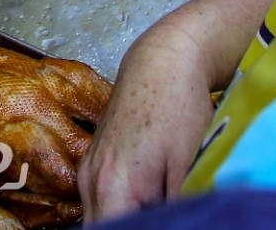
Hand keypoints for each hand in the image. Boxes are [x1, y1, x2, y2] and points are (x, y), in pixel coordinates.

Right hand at [78, 22, 220, 220]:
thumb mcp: (187, 168)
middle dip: (130, 229)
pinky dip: (121, 208)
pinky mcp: (94, 160)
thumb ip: (176, 208)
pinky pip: (99, 200)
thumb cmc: (177, 107)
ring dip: (125, 219)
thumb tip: (181, 222)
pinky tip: (150, 200)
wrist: (161, 62)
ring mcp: (88, 170)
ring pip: (98, 217)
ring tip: (159, 209)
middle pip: (100, 229)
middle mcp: (90, 181)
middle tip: (165, 218)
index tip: (165, 223)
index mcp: (112, 186)